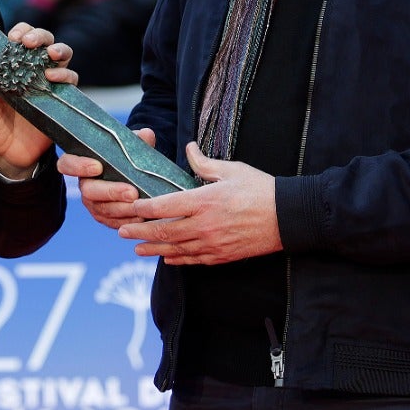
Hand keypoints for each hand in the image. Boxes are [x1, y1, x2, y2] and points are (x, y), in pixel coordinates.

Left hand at [0, 23, 77, 173]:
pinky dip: (66, 74)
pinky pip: (71, 81)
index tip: (13, 37)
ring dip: (59, 49)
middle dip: (40, 35)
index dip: (21, 31)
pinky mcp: (61, 99)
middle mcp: (34, 70)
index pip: (22, 38)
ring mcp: (49, 83)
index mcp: (14, 66)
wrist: (8, 155)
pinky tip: (53, 78)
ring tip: (50, 55)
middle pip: (45, 41)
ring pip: (64, 55)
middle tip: (29, 43)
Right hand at [57, 128, 152, 229]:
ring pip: (103, 210)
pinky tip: (141, 218)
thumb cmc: (126, 157)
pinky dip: (127, 221)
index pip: (67, 164)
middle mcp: (84, 185)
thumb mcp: (130, 146)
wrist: (132, 175)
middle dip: (112, 192)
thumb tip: (146, 134)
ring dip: (123, 209)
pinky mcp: (103, 217)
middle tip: (132, 192)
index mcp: (82, 163)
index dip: (79, 166)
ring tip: (141, 206)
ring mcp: (92, 203)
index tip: (98, 166)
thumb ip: (136, 140)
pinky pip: (112, 223)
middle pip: (90, 191)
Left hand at [117, 143, 281, 264]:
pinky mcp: (221, 256)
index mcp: (204, 201)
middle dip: (139, 231)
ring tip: (136, 248)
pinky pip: (192, 260)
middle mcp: (204, 225)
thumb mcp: (232, 170)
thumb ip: (204, 163)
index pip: (164, 206)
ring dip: (152, 248)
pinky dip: (176, 259)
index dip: (143, 207)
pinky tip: (166, 257)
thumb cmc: (261, 189)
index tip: (130, 206)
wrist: (288, 218)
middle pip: (163, 231)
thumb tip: (189, 149)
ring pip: (174, 248)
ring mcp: (212, 244)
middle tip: (121, 230)